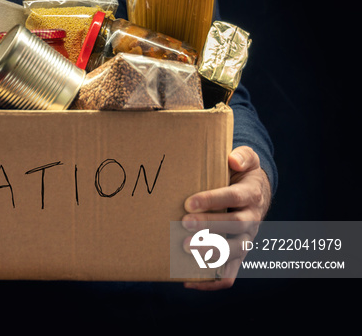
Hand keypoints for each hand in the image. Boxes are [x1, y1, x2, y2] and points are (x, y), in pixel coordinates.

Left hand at [181, 145, 271, 290]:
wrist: (255, 193)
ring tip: (184, 247)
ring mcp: (245, 241)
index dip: (213, 200)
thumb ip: (243, 156)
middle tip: (183, 223)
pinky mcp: (236, 256)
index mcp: (252, 195)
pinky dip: (210, 282)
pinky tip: (187, 279)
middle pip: (234, 226)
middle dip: (208, 226)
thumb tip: (232, 159)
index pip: (234, 198)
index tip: (189, 202)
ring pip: (234, 252)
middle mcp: (252, 220)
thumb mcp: (247, 159)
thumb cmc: (241, 174)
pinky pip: (229, 276)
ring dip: (210, 251)